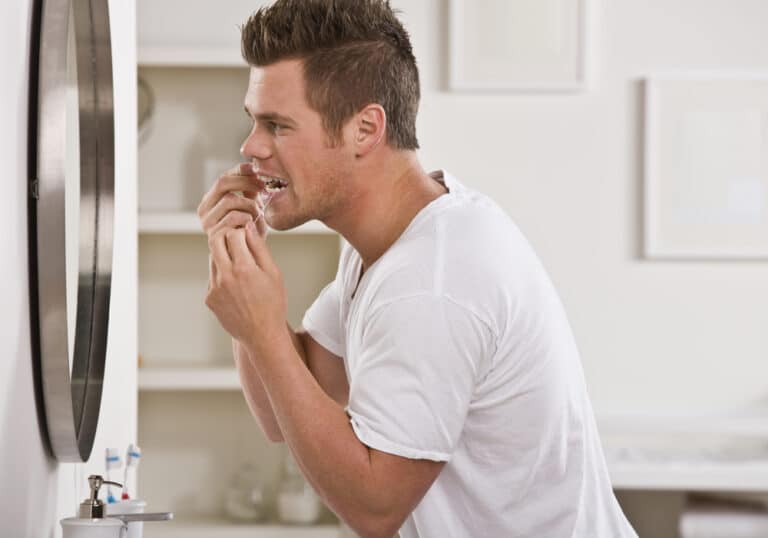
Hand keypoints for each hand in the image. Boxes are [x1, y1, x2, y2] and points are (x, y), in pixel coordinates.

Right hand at [197, 162, 267, 239]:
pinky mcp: (213, 234)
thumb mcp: (252, 205)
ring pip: (230, 199)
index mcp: (212, 199)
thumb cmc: (253, 231)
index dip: (243, 171)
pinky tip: (255, 222)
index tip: (261, 172)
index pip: (226, 176)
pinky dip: (248, 217)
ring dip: (250, 203)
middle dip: (247, 182)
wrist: (249, 258)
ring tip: (259, 212)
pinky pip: (233, 217)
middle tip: (264, 187)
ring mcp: (207, 221)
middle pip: (223, 182)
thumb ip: (251, 188)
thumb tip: (256, 161)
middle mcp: (205, 209)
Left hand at [205, 221, 286, 351]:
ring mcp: (214, 288)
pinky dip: (222, 275)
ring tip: (242, 268)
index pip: (233, 234)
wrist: (262, 335)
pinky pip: (212, 277)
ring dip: (224, 256)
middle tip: (237, 241)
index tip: (247, 235)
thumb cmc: (273, 304)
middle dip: (226, 236)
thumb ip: (259, 248)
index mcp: (244, 268)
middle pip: (214, 241)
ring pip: (213, 259)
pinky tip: (237, 287)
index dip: (241, 231)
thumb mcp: (273, 273)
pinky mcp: (209, 298)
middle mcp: (225, 277)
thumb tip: (248, 226)